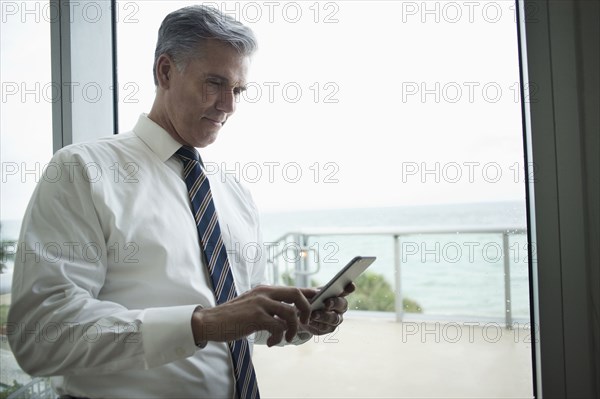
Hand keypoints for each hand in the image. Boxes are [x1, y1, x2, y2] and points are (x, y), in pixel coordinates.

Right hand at [191, 285, 313, 346]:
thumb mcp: (253, 305)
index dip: (310, 294)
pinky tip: (272, 343)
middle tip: (305, 322)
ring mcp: (261, 303)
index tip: (321, 300)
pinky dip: (279, 337)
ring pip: (290, 312)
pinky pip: (278, 326)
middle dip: (306, 308)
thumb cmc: (233, 317)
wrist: (210, 321)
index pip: (294, 288)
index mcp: (266, 289)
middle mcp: (265, 293)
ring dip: (293, 328)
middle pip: (297, 294)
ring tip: (287, 338)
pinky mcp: (256, 316)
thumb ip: (269, 306)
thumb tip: (288, 314)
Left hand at [303, 283, 354, 335]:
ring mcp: (336, 318)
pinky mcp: (329, 328)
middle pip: (342, 304)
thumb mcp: (306, 293)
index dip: (350, 288)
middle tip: (327, 303)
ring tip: (314, 315)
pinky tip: (310, 321)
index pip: (347, 289)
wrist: (299, 316)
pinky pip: (325, 327)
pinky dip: (317, 324)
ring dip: (324, 316)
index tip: (351, 286)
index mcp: (336, 293)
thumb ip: (310, 292)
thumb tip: (317, 293)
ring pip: (334, 318)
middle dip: (335, 303)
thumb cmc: (306, 301)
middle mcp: (340, 306)